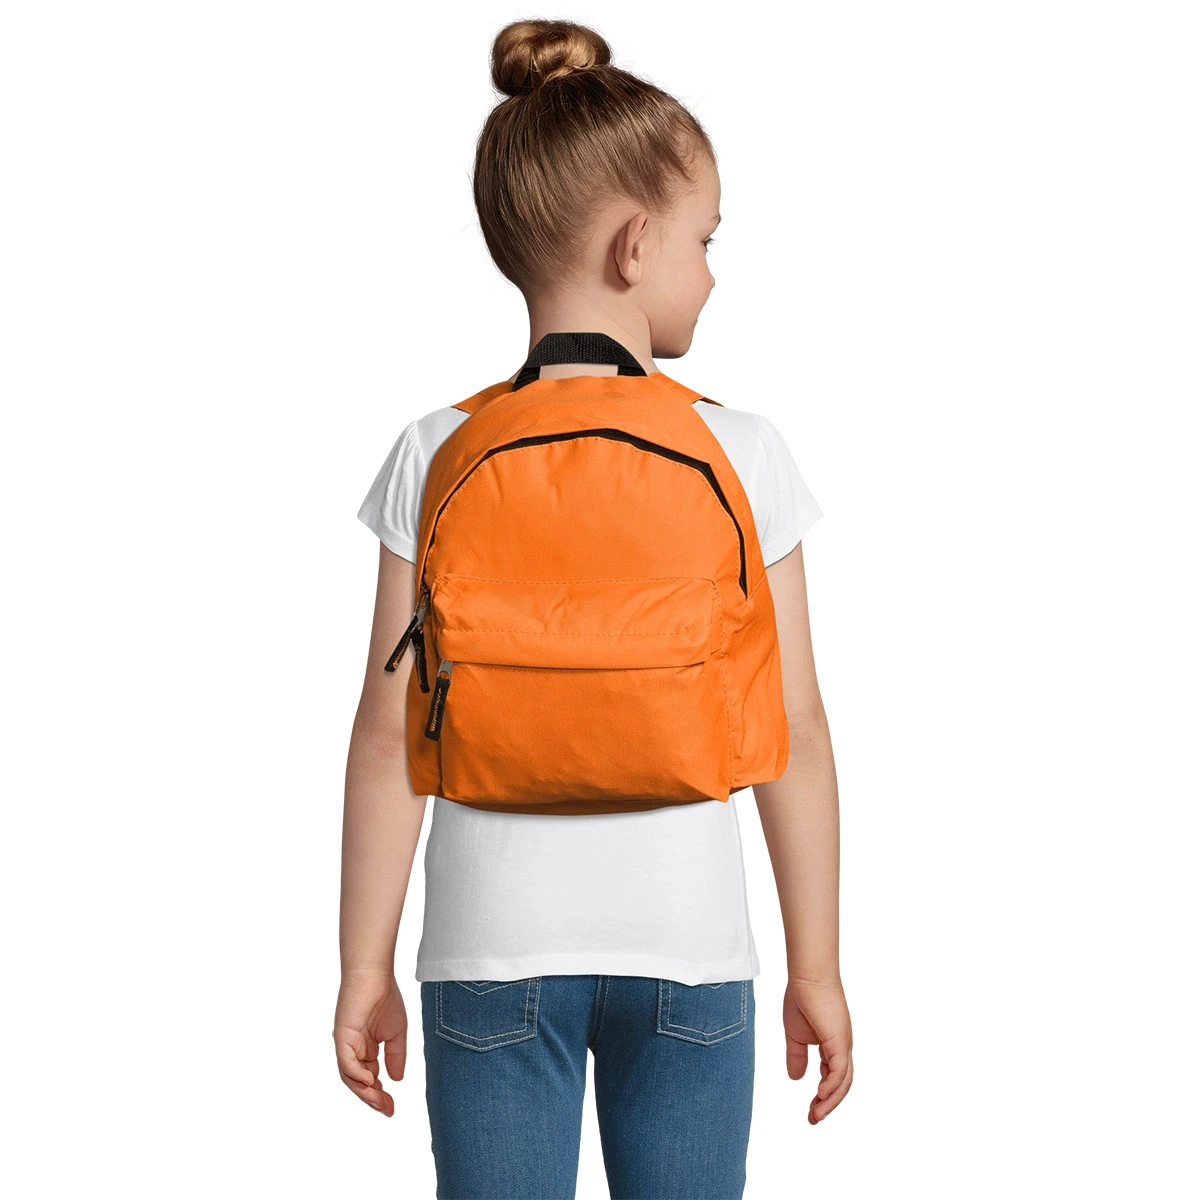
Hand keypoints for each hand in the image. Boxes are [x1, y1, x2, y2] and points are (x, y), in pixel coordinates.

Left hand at [333, 967, 407, 1115]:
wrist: (375, 975)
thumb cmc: (385, 997)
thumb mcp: (397, 1033)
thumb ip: (396, 1057)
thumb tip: (396, 1080)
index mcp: (366, 1049)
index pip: (371, 1079)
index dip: (380, 1096)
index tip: (392, 1109)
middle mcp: (353, 1050)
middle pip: (359, 1083)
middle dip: (373, 1099)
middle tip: (387, 1110)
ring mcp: (346, 1045)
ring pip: (350, 1077)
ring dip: (364, 1092)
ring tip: (380, 1101)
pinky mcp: (342, 1037)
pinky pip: (346, 1062)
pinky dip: (356, 1074)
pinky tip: (370, 1081)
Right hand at [783, 977, 853, 1123]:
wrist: (807, 976)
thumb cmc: (802, 998)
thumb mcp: (794, 1034)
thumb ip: (797, 1056)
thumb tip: (796, 1079)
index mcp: (832, 1046)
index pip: (832, 1077)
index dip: (823, 1096)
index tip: (811, 1111)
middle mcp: (842, 1048)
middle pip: (841, 1084)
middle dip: (828, 1104)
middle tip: (813, 1119)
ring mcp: (843, 1044)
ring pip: (843, 1081)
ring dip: (830, 1101)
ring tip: (816, 1115)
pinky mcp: (840, 1040)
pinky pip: (839, 1070)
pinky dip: (832, 1086)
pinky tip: (821, 1095)